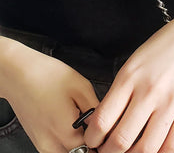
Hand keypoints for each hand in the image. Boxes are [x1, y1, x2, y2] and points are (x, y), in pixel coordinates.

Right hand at [0, 37, 99, 152]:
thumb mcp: (81, 87)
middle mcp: (52, 145)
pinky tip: (73, 125)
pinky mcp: (38, 142)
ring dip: (81, 146)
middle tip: (101, 129)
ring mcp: (42, 145)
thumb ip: (96, 110)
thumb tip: (108, 124)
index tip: (110, 131)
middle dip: (94, 145)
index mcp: (66, 132)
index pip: (94, 150)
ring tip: (87, 125)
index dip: (105, 140)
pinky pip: (58, 151)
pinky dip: (69, 144)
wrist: (18, 74)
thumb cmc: (46, 76)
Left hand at [82, 3, 173, 152]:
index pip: (103, 119)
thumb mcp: (137, 59)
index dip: (93, 139)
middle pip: (121, 140)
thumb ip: (122, 87)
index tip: (93, 143)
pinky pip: (173, 145)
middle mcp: (149, 91)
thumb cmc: (169, 43)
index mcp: (130, 76)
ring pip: (147, 148)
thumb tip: (107, 118)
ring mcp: (172, 101)